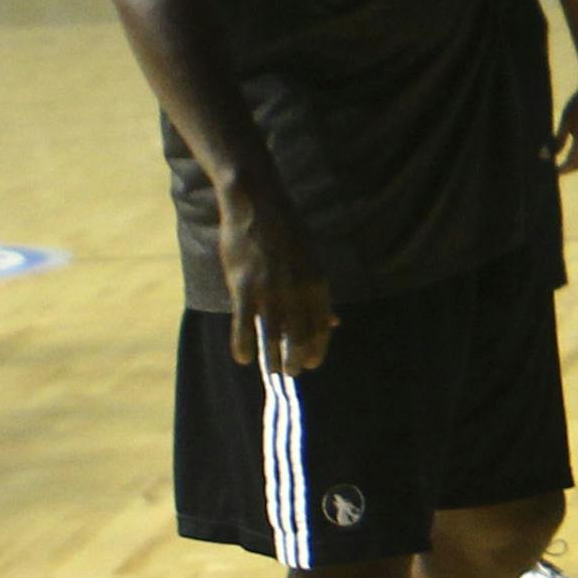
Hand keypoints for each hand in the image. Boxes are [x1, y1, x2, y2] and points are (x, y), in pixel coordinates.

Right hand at [219, 186, 337, 376]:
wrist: (258, 204)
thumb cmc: (286, 233)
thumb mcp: (311, 261)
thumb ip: (319, 295)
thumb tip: (334, 323)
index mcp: (317, 281)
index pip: (322, 326)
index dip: (317, 349)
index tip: (312, 363)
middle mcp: (298, 289)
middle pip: (300, 336)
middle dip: (297, 359)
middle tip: (291, 373)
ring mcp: (271, 289)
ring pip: (273, 336)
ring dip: (273, 359)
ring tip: (272, 372)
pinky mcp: (244, 287)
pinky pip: (244, 326)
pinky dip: (243, 346)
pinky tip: (243, 358)